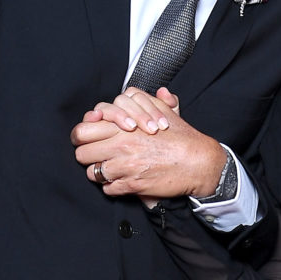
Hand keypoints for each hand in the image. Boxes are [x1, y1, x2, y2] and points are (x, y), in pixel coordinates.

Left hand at [71, 86, 227, 199]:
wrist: (199, 162)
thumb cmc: (183, 137)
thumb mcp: (166, 110)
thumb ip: (152, 100)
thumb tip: (159, 91)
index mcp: (123, 126)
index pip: (82, 130)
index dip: (82, 137)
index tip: (91, 140)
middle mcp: (120, 145)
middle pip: (81, 153)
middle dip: (88, 155)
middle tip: (98, 156)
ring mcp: (125, 166)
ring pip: (92, 173)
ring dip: (99, 173)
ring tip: (111, 170)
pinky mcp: (132, 185)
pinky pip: (108, 188)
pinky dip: (112, 186)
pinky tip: (122, 181)